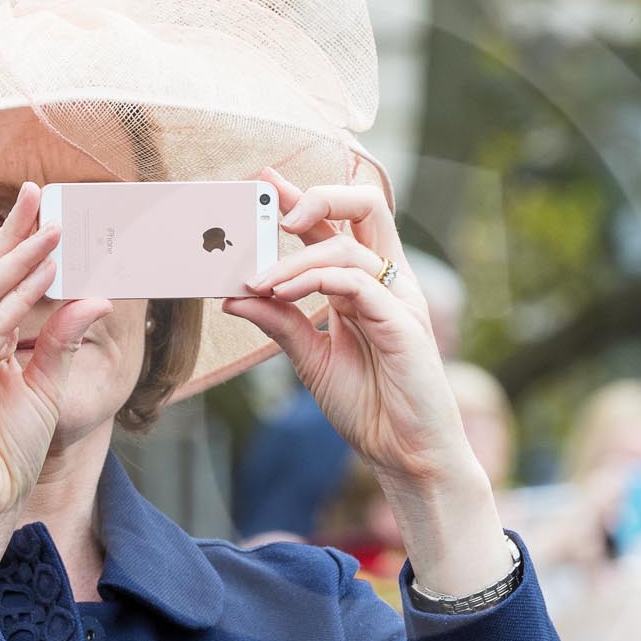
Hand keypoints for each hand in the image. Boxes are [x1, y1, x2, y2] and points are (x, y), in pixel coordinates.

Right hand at [0, 182, 111, 637]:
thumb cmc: (2, 455)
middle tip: (39, 194)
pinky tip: (43, 280)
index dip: (14, 242)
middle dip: (13, 234)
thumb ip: (61, 342)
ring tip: (53, 230)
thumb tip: (94, 298)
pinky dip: (17, 304)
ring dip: (21, 261)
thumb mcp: (44, 389)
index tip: (39, 205)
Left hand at [223, 168, 508, 596]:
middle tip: (273, 208)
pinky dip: (315, 280)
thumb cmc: (370, 407)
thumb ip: (280, 322)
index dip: (303, 197)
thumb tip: (234, 295)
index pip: (338, 225)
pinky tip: (282, 293)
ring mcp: (400, 300)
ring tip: (258, 280)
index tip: (264, 183)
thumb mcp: (311, 359)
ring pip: (350, 247)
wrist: (406, 456)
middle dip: (318, 197)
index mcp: (367, 285)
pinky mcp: (405, 325)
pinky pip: (359, 283)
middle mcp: (388, 283)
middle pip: (367, 207)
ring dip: (295, 258)